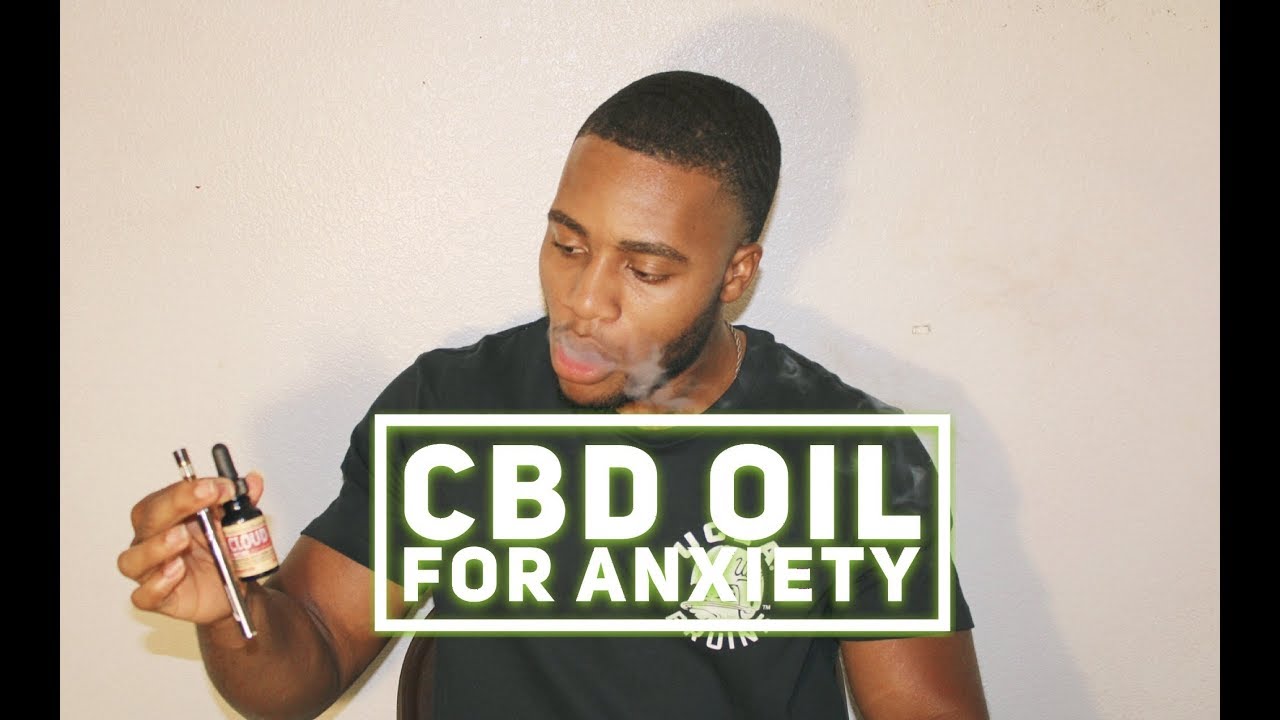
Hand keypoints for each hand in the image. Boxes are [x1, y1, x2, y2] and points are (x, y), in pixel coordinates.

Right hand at [118, 471, 264, 625]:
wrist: (233, 589)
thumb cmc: (222, 552)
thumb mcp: (235, 524)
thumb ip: (242, 503)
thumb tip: (253, 480)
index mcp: (167, 517)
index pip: (164, 496)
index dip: (189, 488)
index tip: (221, 486)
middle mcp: (152, 541)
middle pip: (147, 519)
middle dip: (177, 503)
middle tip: (206, 496)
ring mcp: (151, 571)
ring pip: (132, 559)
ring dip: (156, 546)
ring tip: (182, 538)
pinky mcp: (158, 599)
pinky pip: (144, 595)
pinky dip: (157, 584)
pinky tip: (177, 571)